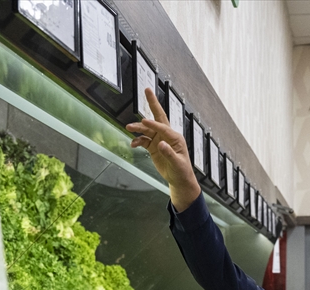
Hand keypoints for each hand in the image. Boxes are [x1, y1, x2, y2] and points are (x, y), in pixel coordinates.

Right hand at [126, 88, 199, 209]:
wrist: (178, 179)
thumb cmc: (181, 170)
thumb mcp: (177, 163)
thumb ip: (169, 153)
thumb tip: (161, 144)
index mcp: (175, 137)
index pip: (163, 127)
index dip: (153, 124)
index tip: (144, 122)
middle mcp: (167, 135)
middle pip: (158, 117)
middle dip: (153, 103)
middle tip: (147, 90)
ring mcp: (159, 140)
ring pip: (147, 130)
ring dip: (138, 128)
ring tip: (128, 127)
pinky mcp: (153, 146)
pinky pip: (143, 140)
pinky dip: (137, 141)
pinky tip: (133, 144)